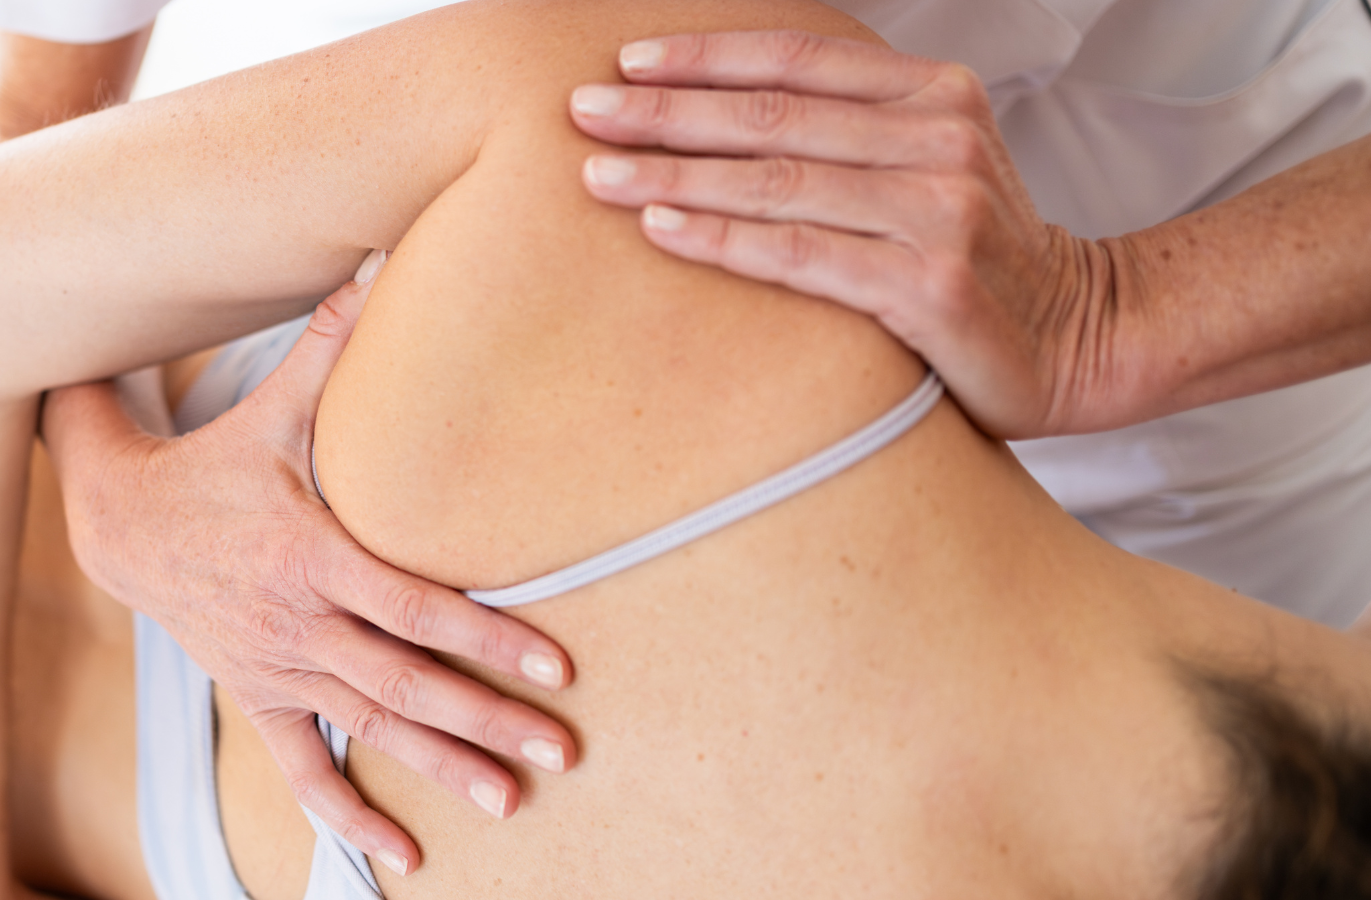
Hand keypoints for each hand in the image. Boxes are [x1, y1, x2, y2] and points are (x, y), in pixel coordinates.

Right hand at [41, 255, 576, 874]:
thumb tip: (382, 259)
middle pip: (404, 681)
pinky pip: (300, 768)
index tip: (553, 665)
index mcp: (311, 555)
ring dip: (438, 768)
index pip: (412, 607)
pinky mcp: (259, 696)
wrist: (122, 524)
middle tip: (558, 751)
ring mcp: (277, 669)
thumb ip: (335, 346)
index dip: (484, 637)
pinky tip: (401, 858)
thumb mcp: (272, 408)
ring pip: (368, 728)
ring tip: (509, 801)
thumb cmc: (216, 461)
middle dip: (485, 719)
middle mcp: (298, 623)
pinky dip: (346, 815)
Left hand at [570, 30, 1129, 438]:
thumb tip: (721, 112)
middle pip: (772, 116)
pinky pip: (799, 254)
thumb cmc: (975, 257)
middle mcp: (940, 140)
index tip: (629, 61)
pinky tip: (660, 226)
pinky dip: (722, 238)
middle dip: (666, 111)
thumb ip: (851, 131)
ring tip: (597, 173)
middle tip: (584, 112)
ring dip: (675, 174)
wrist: (1080, 339)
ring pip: (777, 181)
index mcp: (936, 94)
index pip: (799, 59)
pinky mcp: (929, 283)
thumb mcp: (927, 165)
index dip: (708, 55)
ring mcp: (939, 211)